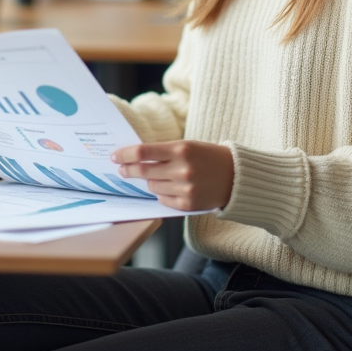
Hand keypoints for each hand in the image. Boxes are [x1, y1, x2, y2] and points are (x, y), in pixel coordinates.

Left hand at [110, 140, 234, 211]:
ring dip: (151, 181)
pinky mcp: (187, 205)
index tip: (115, 156)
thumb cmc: (209, 157)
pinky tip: (172, 187)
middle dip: (129, 170)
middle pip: (143, 171)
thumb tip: (134, 158)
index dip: (125, 154)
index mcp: (182, 149)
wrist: (236, 176)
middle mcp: (182, 169)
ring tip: (162, 176)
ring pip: (152, 186)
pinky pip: (162, 199)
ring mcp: (185, 189)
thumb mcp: (188, 146)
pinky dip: (162, 193)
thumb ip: (163, 151)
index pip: (143, 152)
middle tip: (122, 169)